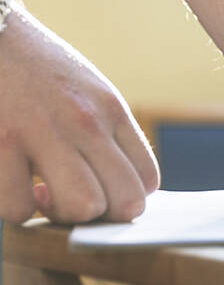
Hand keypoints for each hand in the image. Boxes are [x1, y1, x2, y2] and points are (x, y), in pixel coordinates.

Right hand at [0, 9, 158, 223]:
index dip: (123, 198)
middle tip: (68, 196)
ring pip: (83, 207)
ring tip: (38, 192)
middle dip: (97, 213)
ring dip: (57, 213)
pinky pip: (19, 208)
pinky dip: (14, 207)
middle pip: (125, 202)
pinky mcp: (1, 142)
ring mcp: (45, 133)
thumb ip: (107, 133)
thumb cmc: (37, 71)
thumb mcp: (88, 91)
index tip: (96, 189)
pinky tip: (10, 182)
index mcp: (113, 111)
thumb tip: (119, 189)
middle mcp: (88, 122)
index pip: (148, 180)